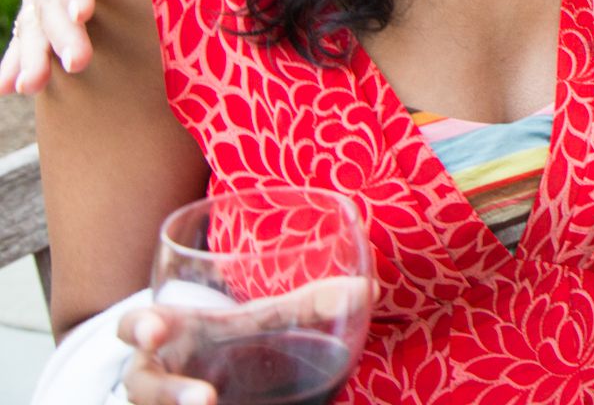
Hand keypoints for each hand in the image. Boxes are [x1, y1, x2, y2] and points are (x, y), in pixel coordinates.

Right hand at [116, 277, 373, 404]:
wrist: (215, 376)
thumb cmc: (231, 341)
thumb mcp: (262, 321)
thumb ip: (306, 306)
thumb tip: (367, 290)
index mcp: (171, 335)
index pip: (134, 326)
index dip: (138, 327)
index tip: (155, 329)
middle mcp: (156, 376)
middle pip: (143, 387)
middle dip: (166, 393)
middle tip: (203, 399)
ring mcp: (162, 403)